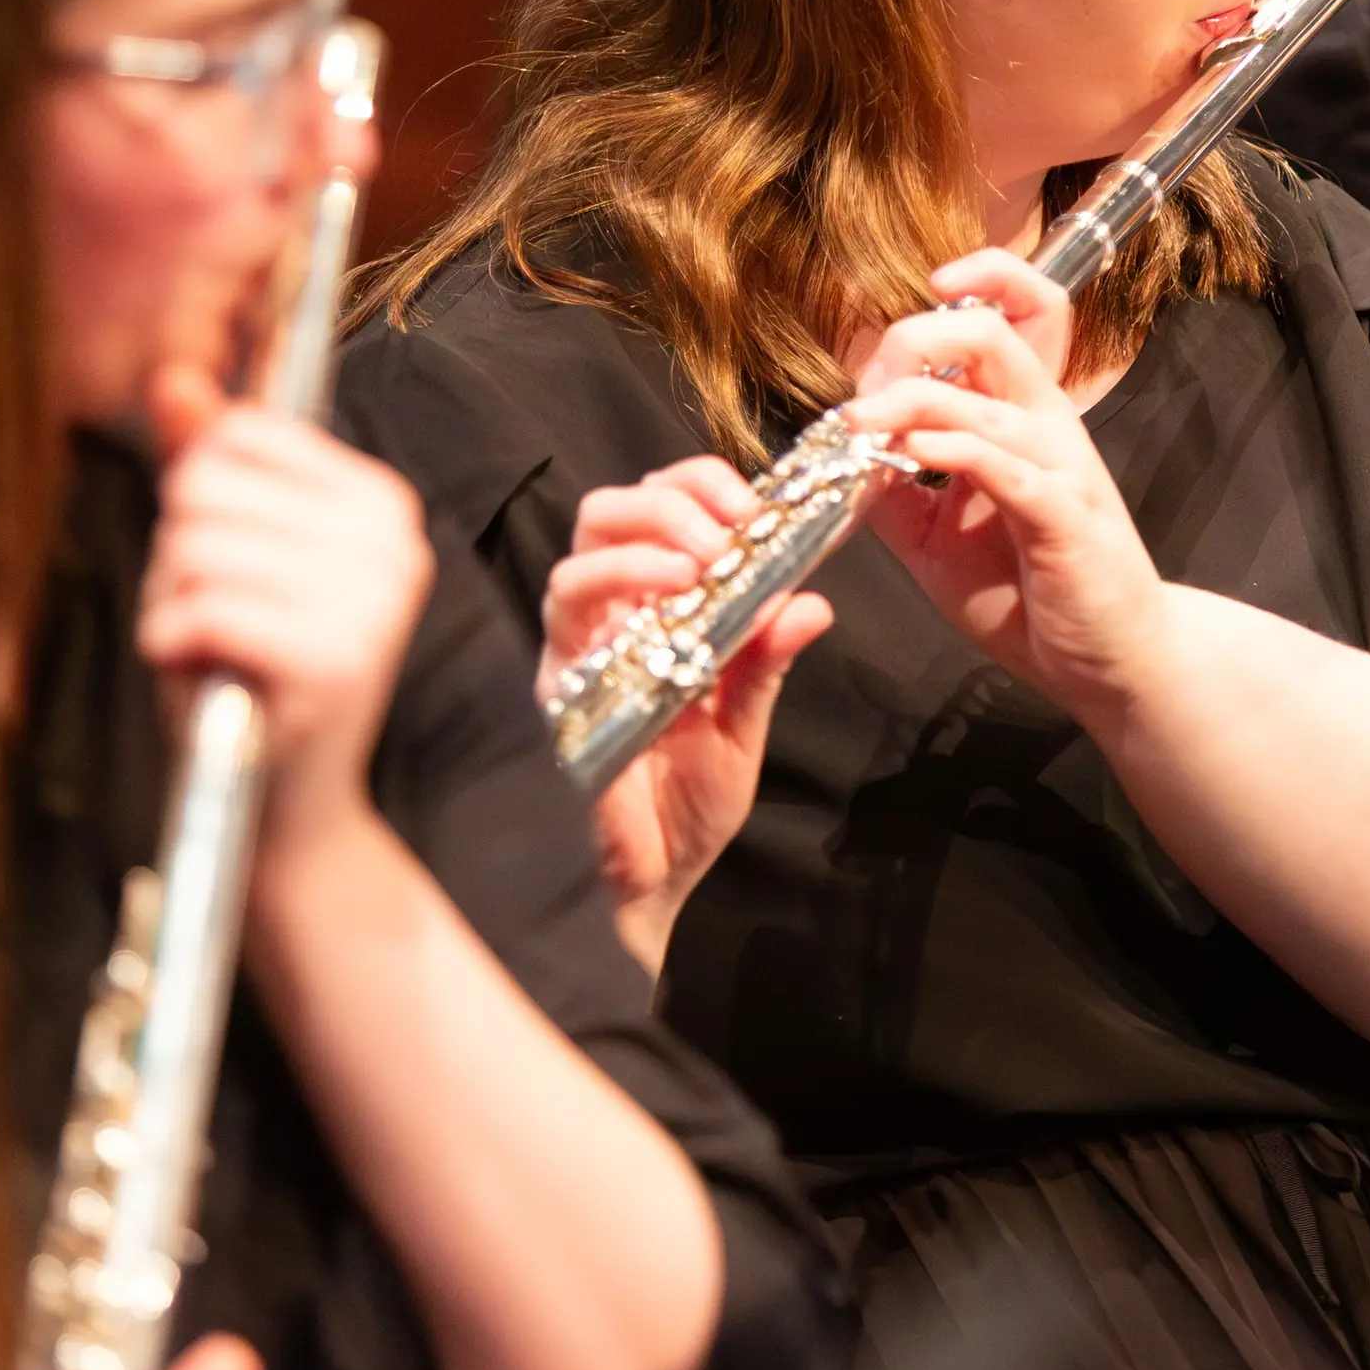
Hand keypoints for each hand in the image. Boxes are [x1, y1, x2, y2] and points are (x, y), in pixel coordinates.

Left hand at [141, 365, 430, 805]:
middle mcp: (391, 542)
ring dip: (169, 604)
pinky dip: (172, 642)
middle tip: (209, 615)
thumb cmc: (252, 669)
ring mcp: (371, 603)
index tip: (228, 560)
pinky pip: (202, 609)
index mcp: (380, 501)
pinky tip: (200, 670)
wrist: (286, 803)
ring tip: (207, 646)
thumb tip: (171, 377)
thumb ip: (207, 460)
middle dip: (175, 555)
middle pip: (204, 487)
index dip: (197, 495)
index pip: (238, 434)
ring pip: (194, 548)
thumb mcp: (233, 552)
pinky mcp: (335, 662)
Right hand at [540, 458, 834, 973]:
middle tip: (733, 530)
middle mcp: (611, 613)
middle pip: (617, 506)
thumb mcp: (745, 722)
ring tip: (702, 560)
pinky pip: (566, 605)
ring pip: (587, 540)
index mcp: (658, 609)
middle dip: (679, 497)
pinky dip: (620, 580)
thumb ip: (767, 660)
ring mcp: (580, 641)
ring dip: (651, 530)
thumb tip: (812, 601)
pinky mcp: (558, 676)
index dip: (707, 488)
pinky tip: (668, 595)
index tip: (760, 507)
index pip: (666, 509)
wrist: (652, 881)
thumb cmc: (689, 804)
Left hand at [846, 251, 1175, 721]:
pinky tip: (910, 456)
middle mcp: (1048, 426)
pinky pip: (1008, 465)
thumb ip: (894, 494)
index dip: (982, 280)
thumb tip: (838, 456)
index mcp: (1023, 418)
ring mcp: (1061, 469)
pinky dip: (953, 450)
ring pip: (990, 397)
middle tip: (867, 386)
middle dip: (917, 338)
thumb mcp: (938, 540)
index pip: (1023, 313)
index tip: (927, 290)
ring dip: (910, 401)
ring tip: (858, 425)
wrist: (1107, 664)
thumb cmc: (1033, 594)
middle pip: (993, 333)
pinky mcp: (1065, 518)